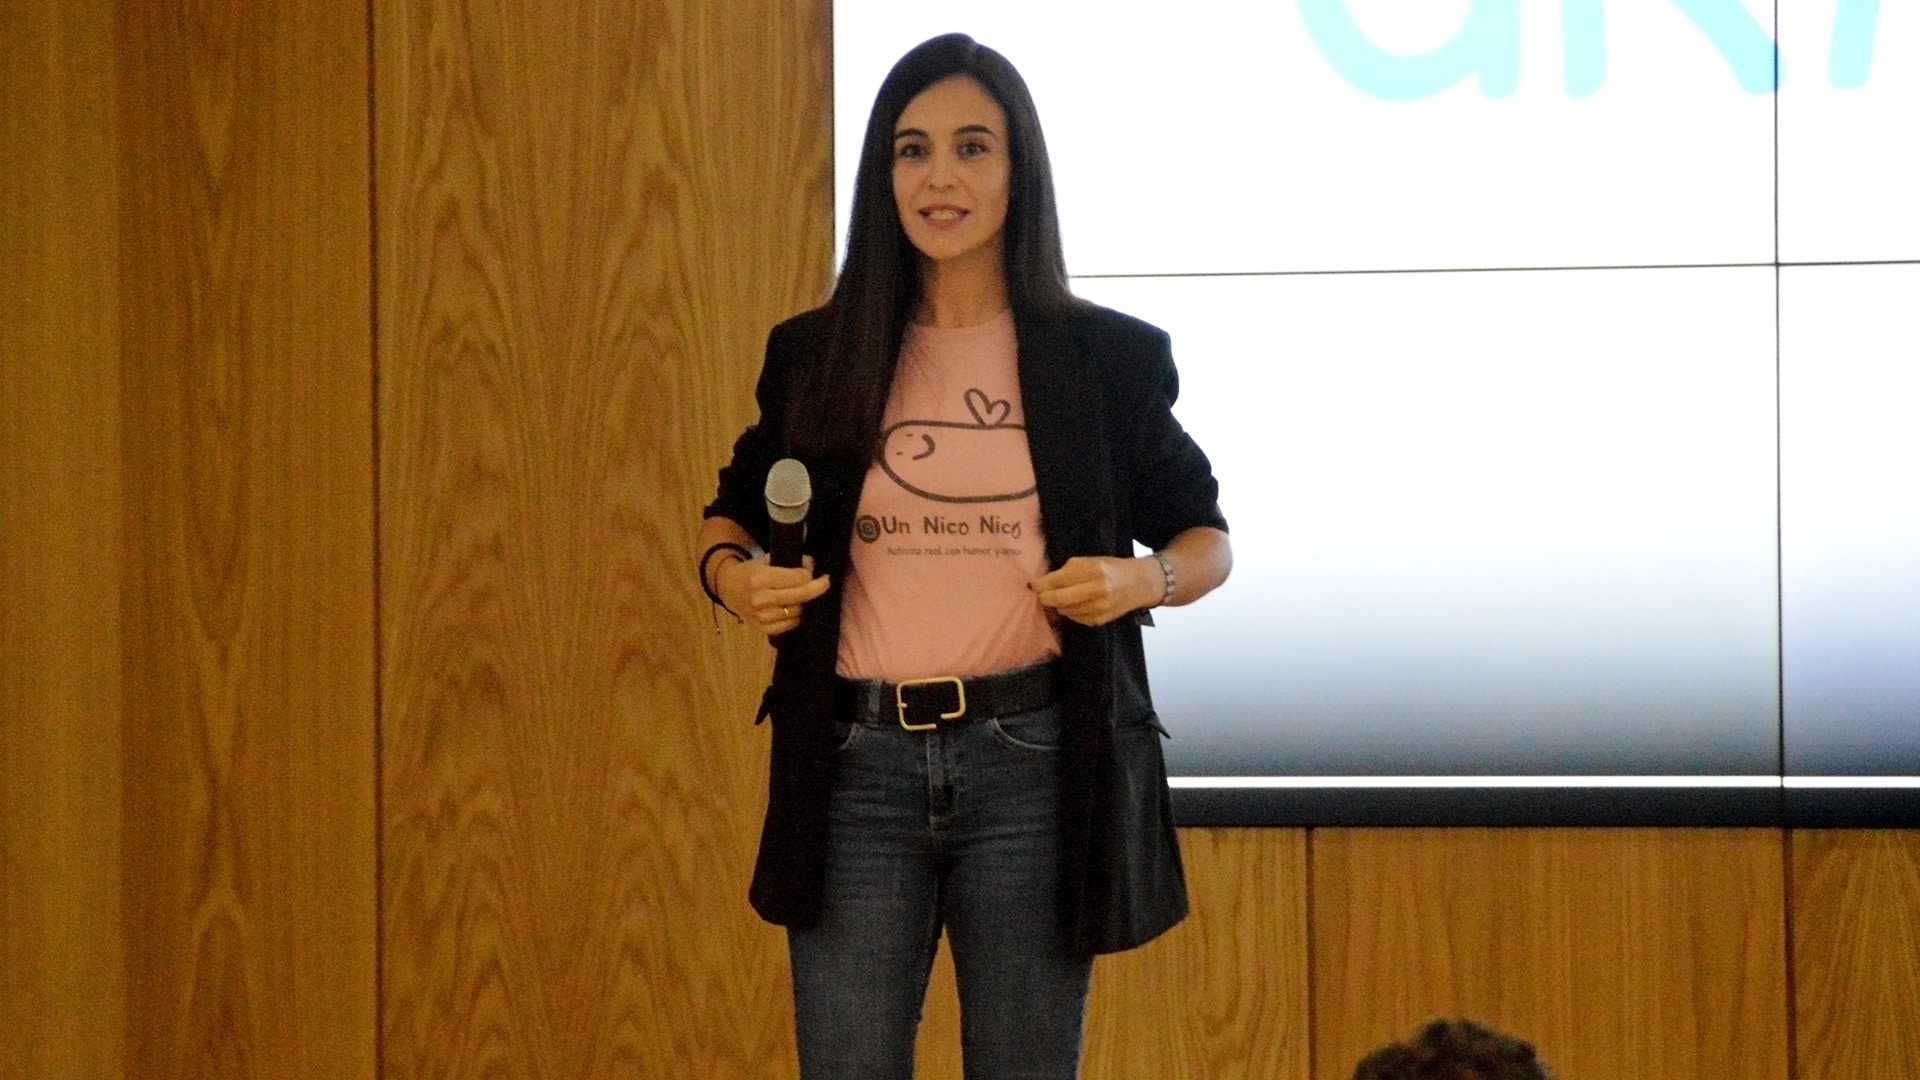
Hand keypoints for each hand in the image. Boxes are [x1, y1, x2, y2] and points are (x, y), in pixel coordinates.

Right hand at [717, 553, 829, 637]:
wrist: (730, 590)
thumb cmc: (752, 571)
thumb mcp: (767, 559)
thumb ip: (790, 561)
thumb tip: (812, 565)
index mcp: (761, 579)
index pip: (799, 578)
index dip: (810, 573)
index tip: (811, 568)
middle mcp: (761, 600)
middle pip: (802, 596)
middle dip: (818, 587)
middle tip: (825, 581)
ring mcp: (762, 617)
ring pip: (799, 611)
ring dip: (806, 602)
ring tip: (805, 593)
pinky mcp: (764, 629)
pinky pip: (792, 624)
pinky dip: (798, 615)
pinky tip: (797, 606)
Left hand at [1030, 555, 1157, 627]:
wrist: (1138, 584)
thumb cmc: (1111, 568)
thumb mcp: (1091, 561)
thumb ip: (1069, 570)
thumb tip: (1044, 582)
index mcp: (1092, 570)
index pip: (1058, 580)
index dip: (1041, 584)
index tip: (1033, 585)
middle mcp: (1096, 589)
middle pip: (1058, 599)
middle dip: (1045, 598)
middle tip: (1041, 596)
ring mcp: (1098, 607)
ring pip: (1065, 611)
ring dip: (1058, 605)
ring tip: (1062, 598)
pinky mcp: (1099, 620)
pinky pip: (1075, 619)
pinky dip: (1071, 612)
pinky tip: (1076, 605)